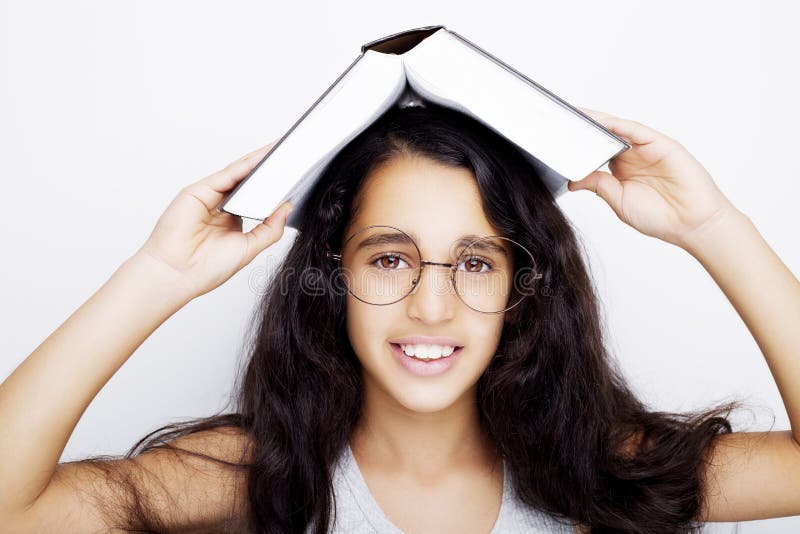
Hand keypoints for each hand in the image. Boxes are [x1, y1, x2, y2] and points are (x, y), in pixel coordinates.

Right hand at [133, 141, 292, 299]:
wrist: (177, 275)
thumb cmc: (206, 269)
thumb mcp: (249, 248)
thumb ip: (269, 228)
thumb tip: (287, 207)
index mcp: (232, 219)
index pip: (256, 196)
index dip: (274, 185)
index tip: (296, 175)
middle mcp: (220, 205)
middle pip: (249, 180)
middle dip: (270, 168)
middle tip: (294, 154)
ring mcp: (208, 196)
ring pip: (239, 173)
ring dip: (261, 160)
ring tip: (284, 149)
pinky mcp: (198, 191)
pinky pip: (227, 174)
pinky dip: (245, 165)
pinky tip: (263, 158)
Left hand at [568, 107, 738, 249]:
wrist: (693, 224)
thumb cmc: (660, 217)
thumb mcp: (619, 201)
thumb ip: (598, 185)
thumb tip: (572, 179)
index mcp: (620, 170)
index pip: (595, 151)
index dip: (577, 144)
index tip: (555, 139)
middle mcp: (633, 156)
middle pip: (603, 136)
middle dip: (583, 128)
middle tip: (558, 118)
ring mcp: (647, 149)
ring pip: (618, 129)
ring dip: (597, 122)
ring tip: (574, 115)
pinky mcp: (662, 144)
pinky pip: (636, 131)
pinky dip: (618, 125)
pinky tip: (601, 122)